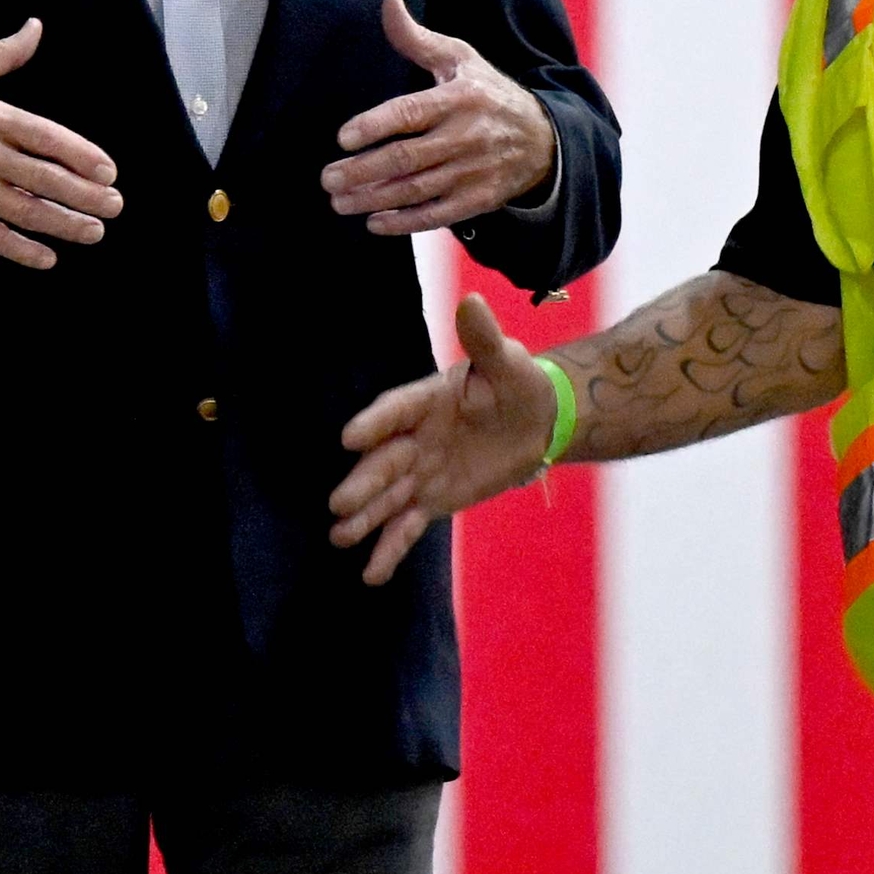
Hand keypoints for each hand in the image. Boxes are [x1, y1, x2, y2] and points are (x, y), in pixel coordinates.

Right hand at [0, 18, 122, 268]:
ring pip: (23, 211)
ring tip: (94, 232)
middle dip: (84, 195)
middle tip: (114, 206)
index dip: (81, 156)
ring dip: (63, 224)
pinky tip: (46, 258)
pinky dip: (20, 250)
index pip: (45, 138)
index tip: (109, 171)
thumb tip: (36, 28)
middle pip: (42, 178)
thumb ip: (2, 53)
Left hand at [321, 0, 555, 234]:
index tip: (343, 138)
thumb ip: (418, 39)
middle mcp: (466, 136)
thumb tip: (389, 2)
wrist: (542, 139)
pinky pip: (436, 215)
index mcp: (459, 97)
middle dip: (362, 171)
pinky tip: (373, 223)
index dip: (374, 126)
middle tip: (327, 178)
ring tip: (339, 200)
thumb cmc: (488, 93)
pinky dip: (404, 223)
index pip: (411, 112)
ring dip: (373, 199)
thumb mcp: (460, 59)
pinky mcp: (478, 200)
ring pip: (416, 189)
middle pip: (406, 158)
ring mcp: (473, 171)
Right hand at [331, 293, 559, 584]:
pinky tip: (370, 574)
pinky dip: (390, 548)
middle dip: (363, 483)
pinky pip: (408, 526)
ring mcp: (421, 471)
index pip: (397, 411)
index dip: (375, 424)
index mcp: (427, 399)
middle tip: (338, 504)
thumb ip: (484, 339)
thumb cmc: (518, 383)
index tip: (350, 438)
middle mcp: (415, 437)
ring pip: (389, 497)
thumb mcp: (506, 361)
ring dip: (365, 518)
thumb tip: (472, 300)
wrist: (535, 421)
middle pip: (385, 461)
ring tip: (339, 538)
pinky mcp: (432, 499)